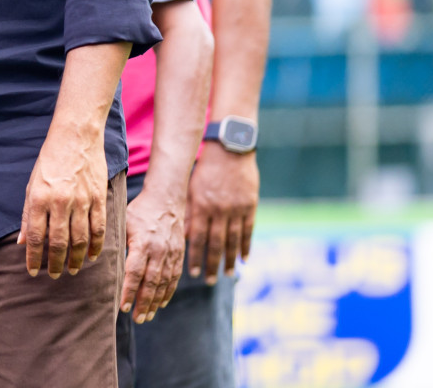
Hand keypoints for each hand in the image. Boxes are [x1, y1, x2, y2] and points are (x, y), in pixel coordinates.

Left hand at [18, 131, 108, 278]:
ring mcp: (82, 201)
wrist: (76, 137)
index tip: (33, 272)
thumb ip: (28, 215)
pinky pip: (99, 228)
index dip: (34, 258)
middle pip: (59, 243)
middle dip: (56, 263)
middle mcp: (60, 202)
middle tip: (54, 275)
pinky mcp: (99, 198)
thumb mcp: (32, 185)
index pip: (36, 237)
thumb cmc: (50, 161)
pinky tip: (93, 256)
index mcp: (40, 198)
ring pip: (81, 240)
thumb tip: (22, 242)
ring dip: (77, 259)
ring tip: (73, 270)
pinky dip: (96, 246)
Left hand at [121, 186, 185, 322]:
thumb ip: (115, 241)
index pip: (135, 272)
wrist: (166, 199)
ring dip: (156, 302)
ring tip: (147, 316)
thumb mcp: (123, 221)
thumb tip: (98, 258)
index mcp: (143, 242)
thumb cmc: (139, 211)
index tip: (124, 307)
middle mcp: (159, 250)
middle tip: (137, 319)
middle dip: (144, 303)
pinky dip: (168, 292)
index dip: (129, 291)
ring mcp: (171, 253)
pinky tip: (161, 303)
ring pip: (164, 283)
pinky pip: (175, 277)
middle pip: (151, 282)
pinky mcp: (179, 254)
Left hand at [186, 144, 258, 282]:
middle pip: (214, 243)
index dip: (194, 256)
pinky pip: (248, 231)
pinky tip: (244, 259)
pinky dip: (245, 246)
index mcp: (201, 206)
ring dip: (229, 260)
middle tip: (207, 281)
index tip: (191, 273)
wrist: (230, 150)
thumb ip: (187, 211)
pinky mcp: (250, 206)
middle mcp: (218, 210)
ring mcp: (236, 209)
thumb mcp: (190, 188)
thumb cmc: (205, 169)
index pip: (196, 237)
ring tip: (227, 275)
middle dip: (210, 264)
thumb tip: (182, 236)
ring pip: (232, 240)